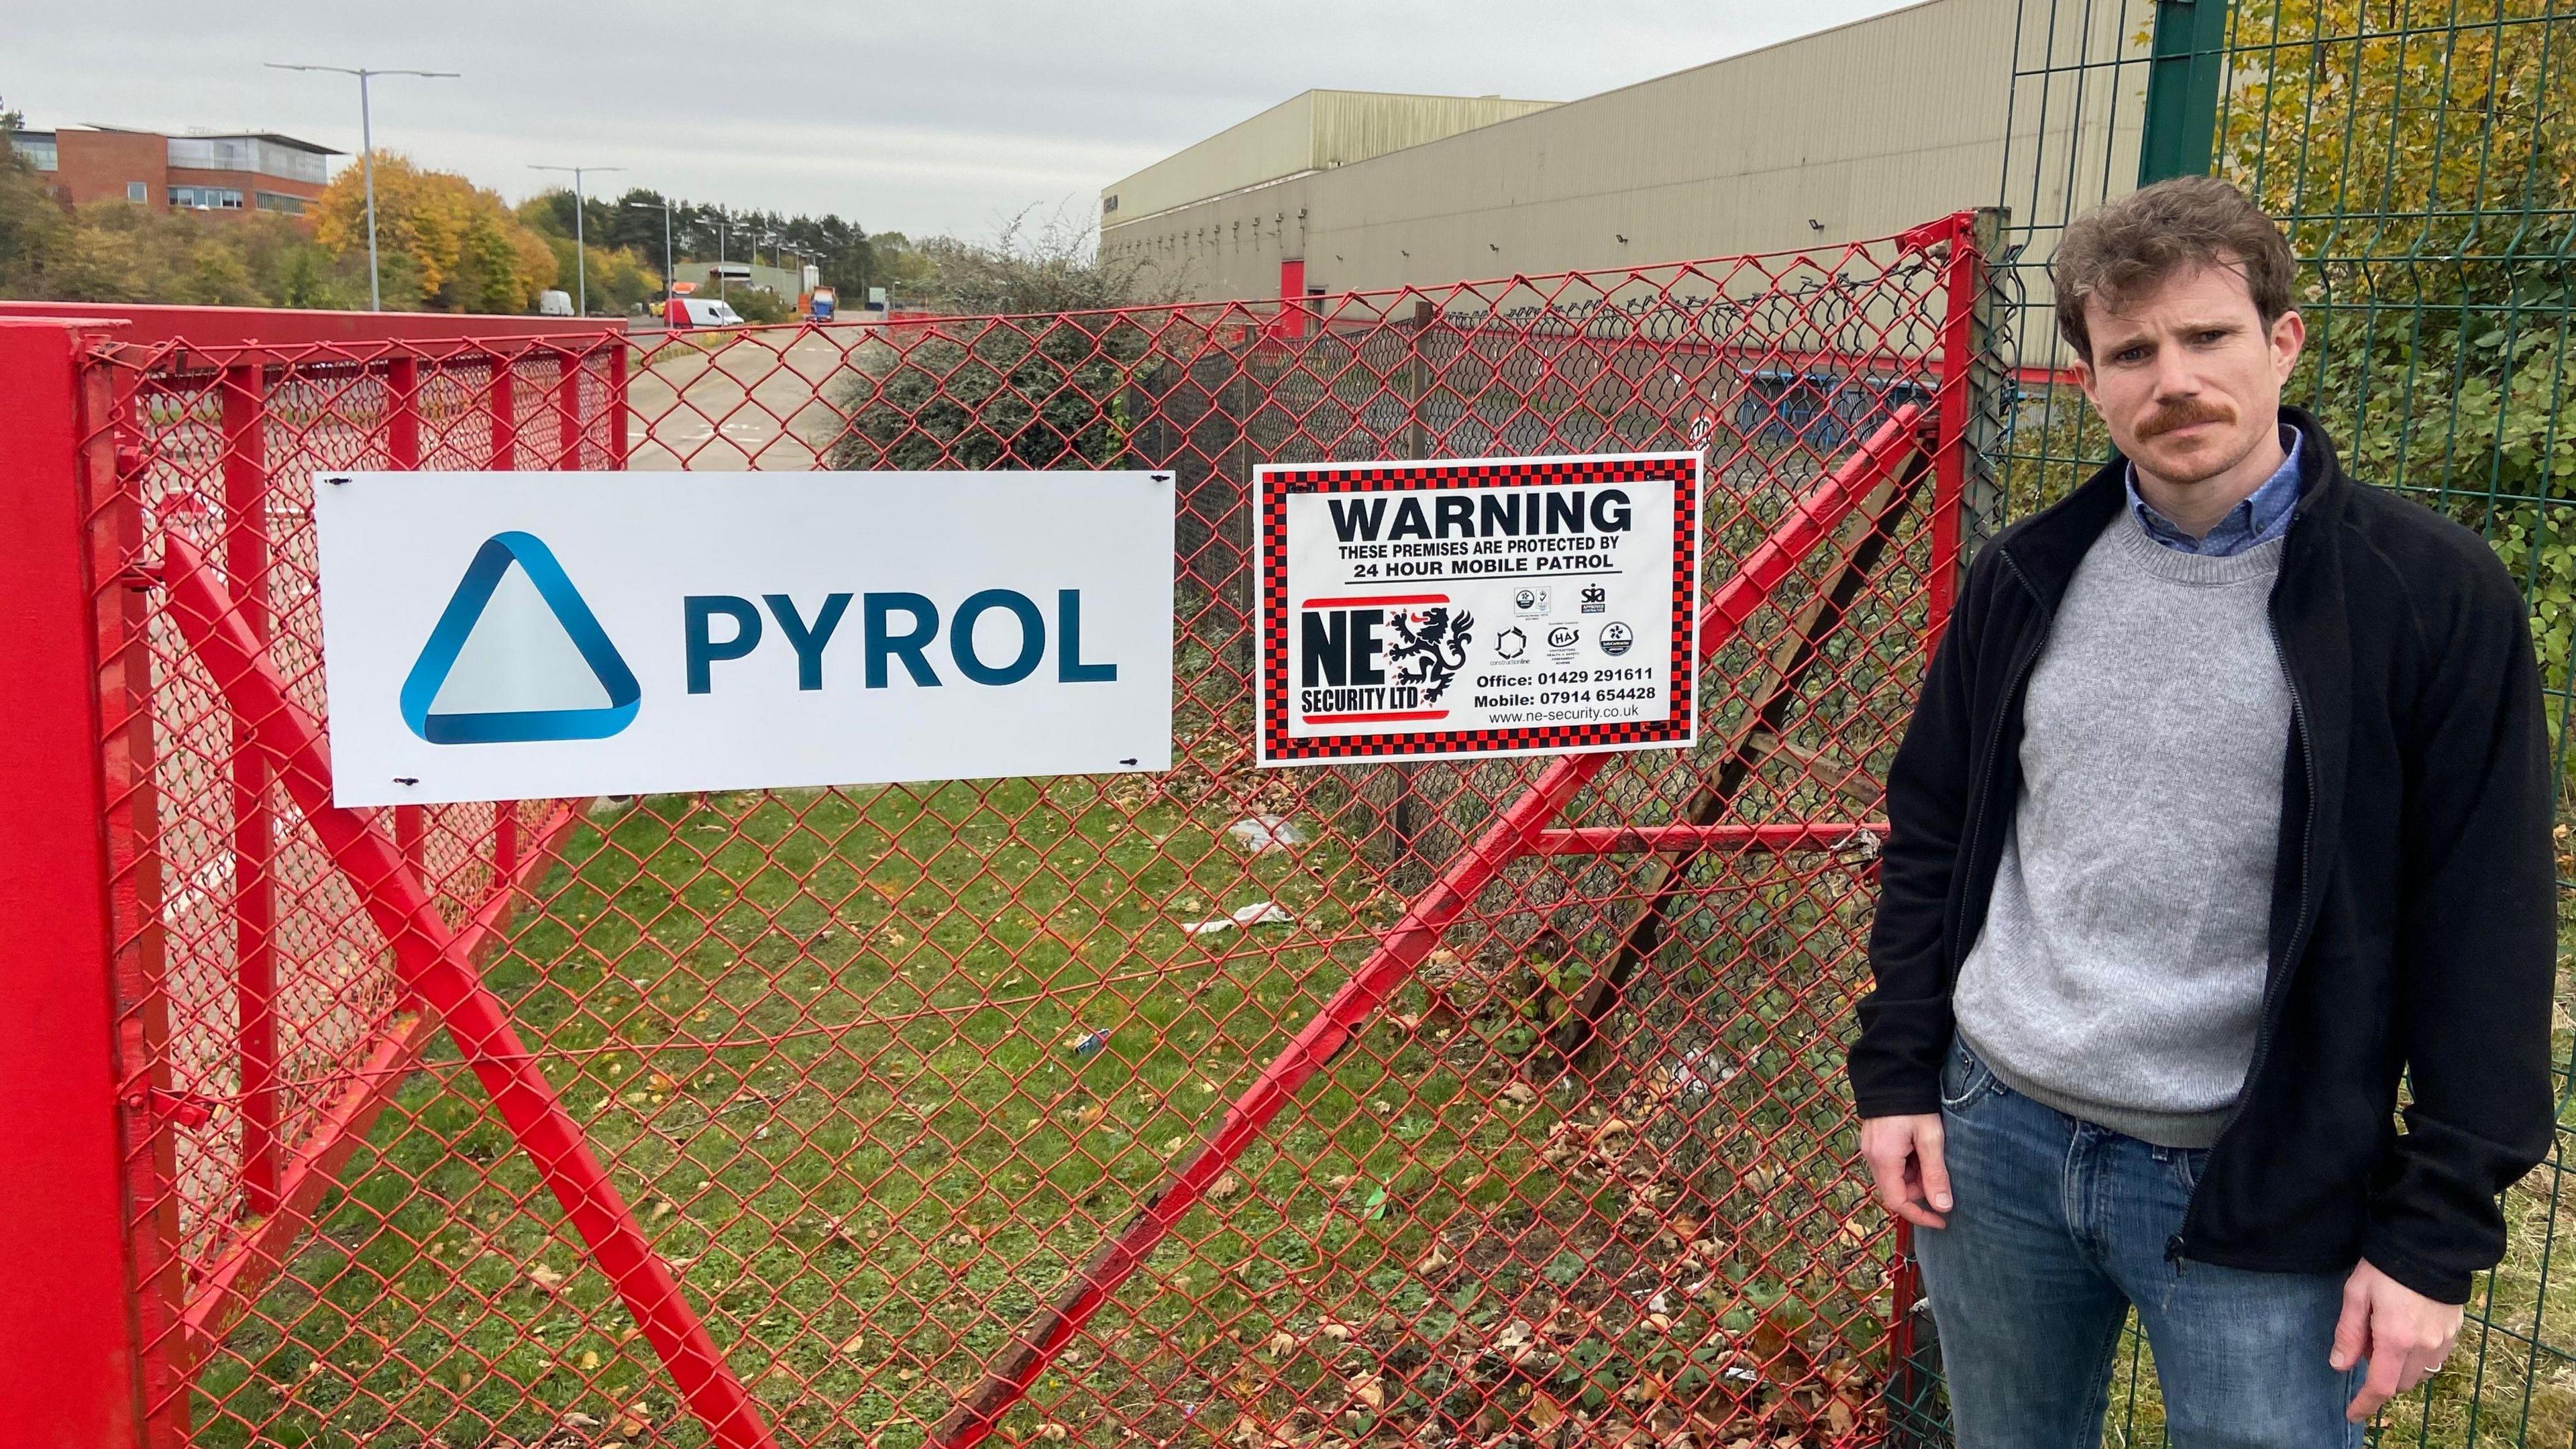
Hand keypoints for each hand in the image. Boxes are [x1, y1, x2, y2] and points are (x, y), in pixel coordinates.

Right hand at [1860, 1113, 1949, 1228]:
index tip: (1942, 1220)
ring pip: (1894, 1178)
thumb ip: (1936, 1173)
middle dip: (1921, 1190)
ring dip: (1915, 1176)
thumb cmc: (1914, 1104)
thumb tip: (1943, 1206)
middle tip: (1941, 1173)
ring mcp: (1870, 1149)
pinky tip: (1919, 1147)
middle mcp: (1871, 1158)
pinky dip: (1908, 1164)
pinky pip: (1891, 1165)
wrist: (1893, 1073)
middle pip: (1896, 1191)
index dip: (1921, 1216)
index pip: (1898, 1203)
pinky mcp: (1873, 1142)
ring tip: (1931, 1152)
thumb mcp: (1931, 1138)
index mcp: (1884, 1159)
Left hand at [2332, 1258, 2461, 1420]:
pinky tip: (2407, 1330)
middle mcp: (2424, 1346)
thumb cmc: (2385, 1266)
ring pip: (2419, 1373)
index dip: (2365, 1404)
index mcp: (2396, 1339)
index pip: (2381, 1387)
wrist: (2429, 1244)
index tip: (2352, 1414)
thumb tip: (2340, 1365)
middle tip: (2366, 1343)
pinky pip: (2435, 1359)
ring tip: (2386, 1332)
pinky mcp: (2456, 1332)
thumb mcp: (2356, 1294)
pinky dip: (2418, 1356)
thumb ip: (2348, 1333)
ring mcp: (2444, 1341)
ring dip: (2400, 1367)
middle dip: (2381, 1376)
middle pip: (2400, 1382)